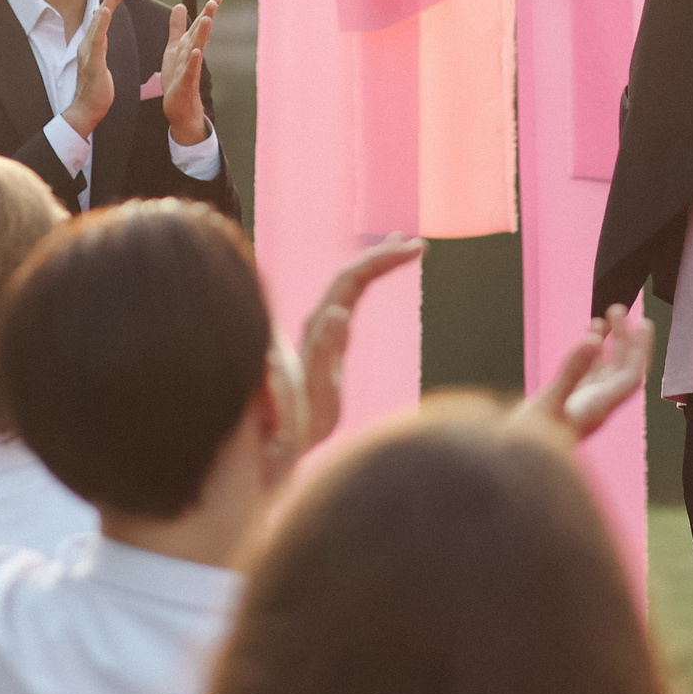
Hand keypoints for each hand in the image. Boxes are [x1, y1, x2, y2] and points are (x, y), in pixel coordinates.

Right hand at [63, 0, 131, 138]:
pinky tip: (104, 12)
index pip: (102, 19)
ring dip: (108, 5)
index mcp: (92, 45)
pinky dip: (100, 24)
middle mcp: (87, 45)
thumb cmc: (95, 90)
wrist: (86, 110)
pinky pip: (96, 40)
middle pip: (100, 16)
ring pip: (98, 23)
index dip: (111, 2)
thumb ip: (99, 49)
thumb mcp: (100, 63)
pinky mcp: (92, 62)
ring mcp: (88, 53)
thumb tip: (101, 37)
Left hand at [159, 0, 219, 146]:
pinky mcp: (186, 83)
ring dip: (202, 35)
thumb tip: (180, 5)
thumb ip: (177, 27)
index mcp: (190, 46)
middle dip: (207, 18)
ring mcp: (191, 69)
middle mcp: (193, 56)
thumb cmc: (178, 78)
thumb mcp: (175, 48)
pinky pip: (191, 71)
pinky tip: (197, 52)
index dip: (208, 11)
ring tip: (207, 20)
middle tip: (215, 1)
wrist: (180, 108)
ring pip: (197, 50)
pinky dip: (194, 61)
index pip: (200, 26)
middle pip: (201, 34)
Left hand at [295, 236, 423, 452]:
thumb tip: (338, 312)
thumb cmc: (296, 428)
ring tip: (401, 248)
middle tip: (418, 245)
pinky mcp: (322, 343)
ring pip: (347, 284)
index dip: (383, 259)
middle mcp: (316, 323)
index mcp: (319, 328)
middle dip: (383, 256)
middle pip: (351, 275)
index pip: (353, 279)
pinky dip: (365, 281)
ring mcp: (318, 332)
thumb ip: (323, 355)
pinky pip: (346, 299)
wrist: (274, 449)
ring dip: (375, 264)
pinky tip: (371, 283)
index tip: (416, 249)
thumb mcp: (316, 395)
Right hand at [519, 305, 653, 441]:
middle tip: (621, 310)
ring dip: (611, 343)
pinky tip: (590, 335)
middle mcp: (597, 406)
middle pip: (621, 369)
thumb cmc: (528, 443)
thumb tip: (593, 339)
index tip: (642, 324)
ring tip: (608, 315)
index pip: (630, 378)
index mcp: (599, 409)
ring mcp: (585, 404)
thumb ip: (572, 371)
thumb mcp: (549, 402)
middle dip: (625, 340)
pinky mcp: (571, 403)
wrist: (513, 468)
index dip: (640, 351)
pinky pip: (590, 373)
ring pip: (607, 370)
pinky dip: (592, 353)